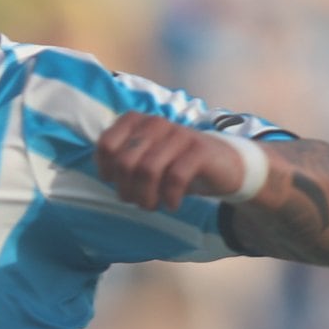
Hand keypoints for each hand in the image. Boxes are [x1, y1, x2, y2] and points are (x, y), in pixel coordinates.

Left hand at [89, 112, 261, 214]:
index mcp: (138, 121)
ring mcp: (179, 134)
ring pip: (148, 170)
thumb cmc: (177, 165)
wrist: (223, 166)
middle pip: (125, 162)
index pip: (106, 145)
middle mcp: (156, 123)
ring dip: (146, 197)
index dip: (107, 171)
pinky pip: (175, 177)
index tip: (117, 184)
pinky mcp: (199, 149)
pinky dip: (170, 197)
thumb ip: (122, 162)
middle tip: (137, 202)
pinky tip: (173, 204)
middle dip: (127, 190)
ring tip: (153, 206)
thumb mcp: (147, 160)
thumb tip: (105, 174)